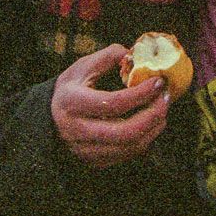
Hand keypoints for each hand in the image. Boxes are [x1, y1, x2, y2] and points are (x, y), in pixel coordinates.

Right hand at [51, 44, 170, 168]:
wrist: (49, 118)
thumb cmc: (71, 88)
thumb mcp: (82, 67)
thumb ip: (108, 57)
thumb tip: (134, 54)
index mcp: (72, 103)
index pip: (113, 103)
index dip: (140, 94)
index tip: (158, 82)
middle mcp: (77, 130)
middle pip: (125, 132)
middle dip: (152, 115)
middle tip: (166, 98)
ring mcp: (86, 150)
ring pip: (129, 147)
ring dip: (153, 128)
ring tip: (162, 109)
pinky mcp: (95, 161)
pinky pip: (127, 155)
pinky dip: (145, 139)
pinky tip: (151, 123)